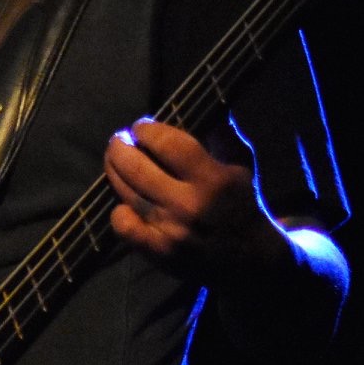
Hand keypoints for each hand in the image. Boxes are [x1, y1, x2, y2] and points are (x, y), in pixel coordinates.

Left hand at [104, 118, 282, 283]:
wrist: (249, 260)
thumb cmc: (242, 204)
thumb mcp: (242, 165)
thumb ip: (223, 134)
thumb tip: (204, 103)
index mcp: (214, 179)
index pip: (168, 144)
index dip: (147, 130)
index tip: (141, 126)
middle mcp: (189, 205)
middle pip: (137, 167)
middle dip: (121, 147)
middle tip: (119, 139)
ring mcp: (171, 230)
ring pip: (126, 192)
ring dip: (114, 171)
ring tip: (115, 160)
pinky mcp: (158, 252)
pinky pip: (123, 225)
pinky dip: (119, 210)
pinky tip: (126, 201)